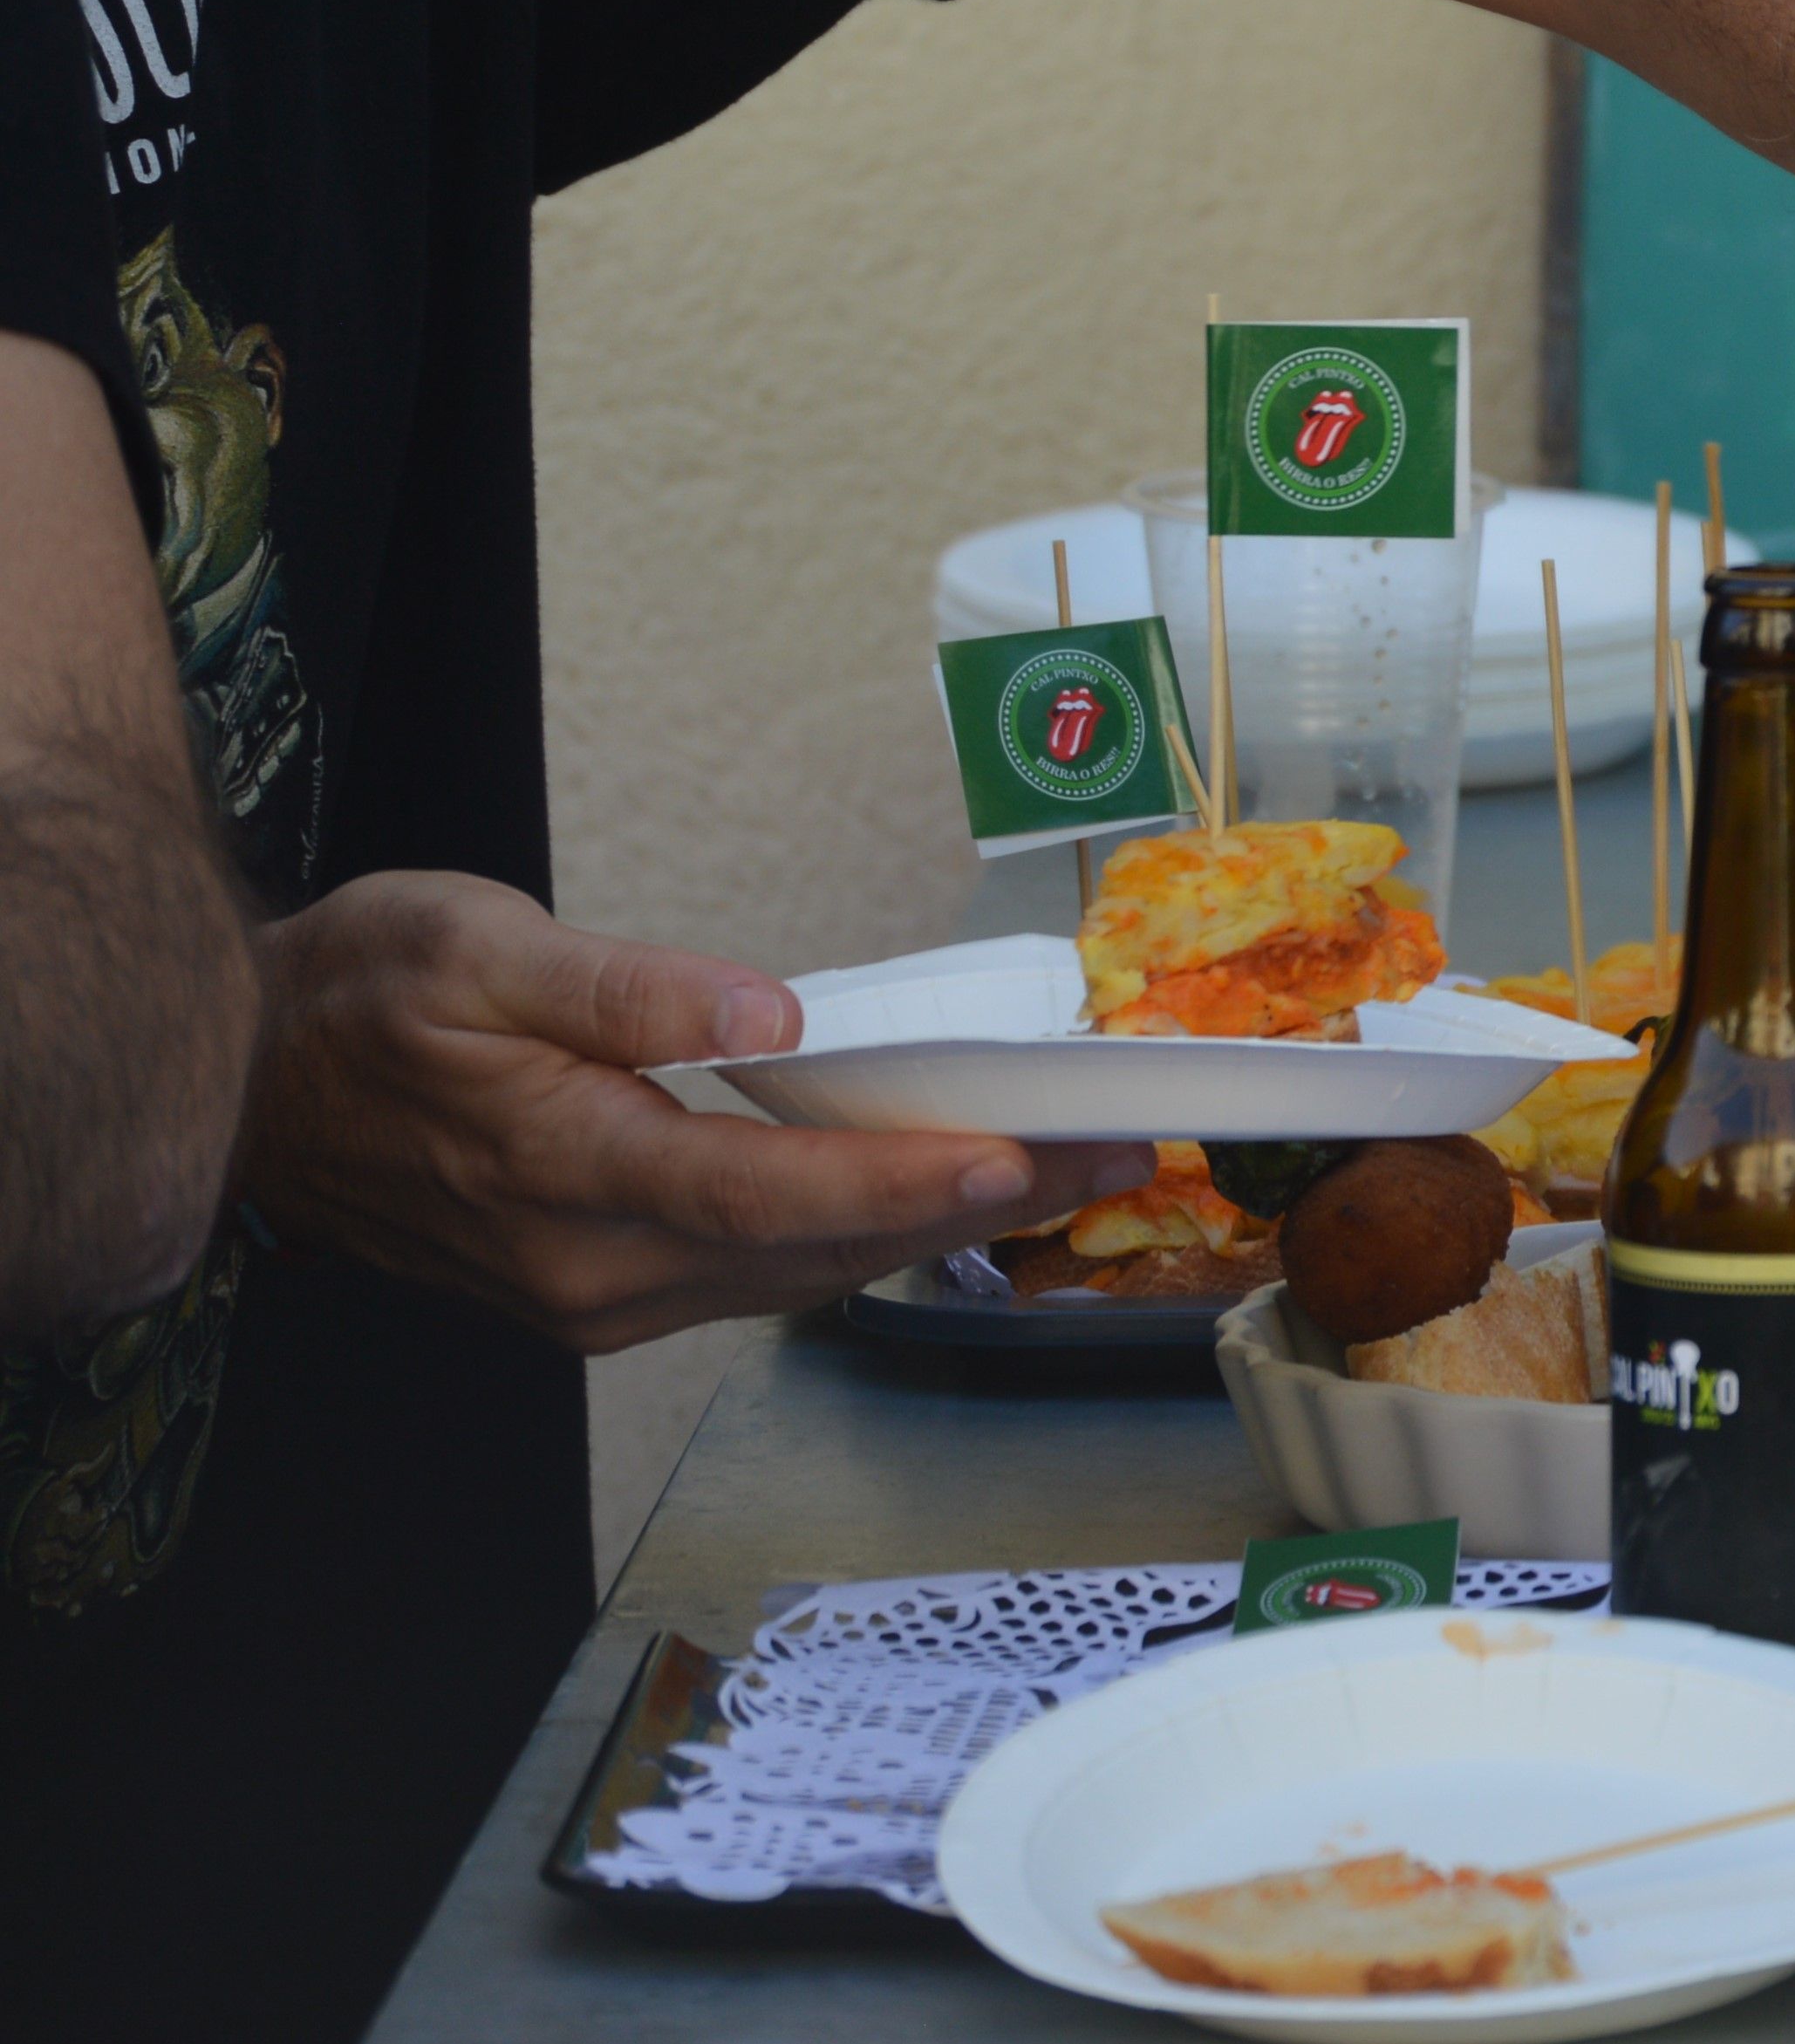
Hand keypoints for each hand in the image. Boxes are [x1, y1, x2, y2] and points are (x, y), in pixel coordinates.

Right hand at [232, 870, 1149, 1353]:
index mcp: (562, 1173)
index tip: (1015, 1155)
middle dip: (971, 1203)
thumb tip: (763, 1014)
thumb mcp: (472, 945)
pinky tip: (935, 1192)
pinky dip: (854, 1234)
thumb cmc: (352, 1001)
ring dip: (932, 1225)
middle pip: (813, 1248)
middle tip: (1109, 1154)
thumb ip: (623, 991)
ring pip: (797, 1273)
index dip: (902, 1179)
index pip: (769, 1193)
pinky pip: (755, 1274)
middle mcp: (589, 1266)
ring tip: (1063, 1170)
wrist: (239, 1090)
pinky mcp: (597, 1293)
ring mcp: (592, 1295)